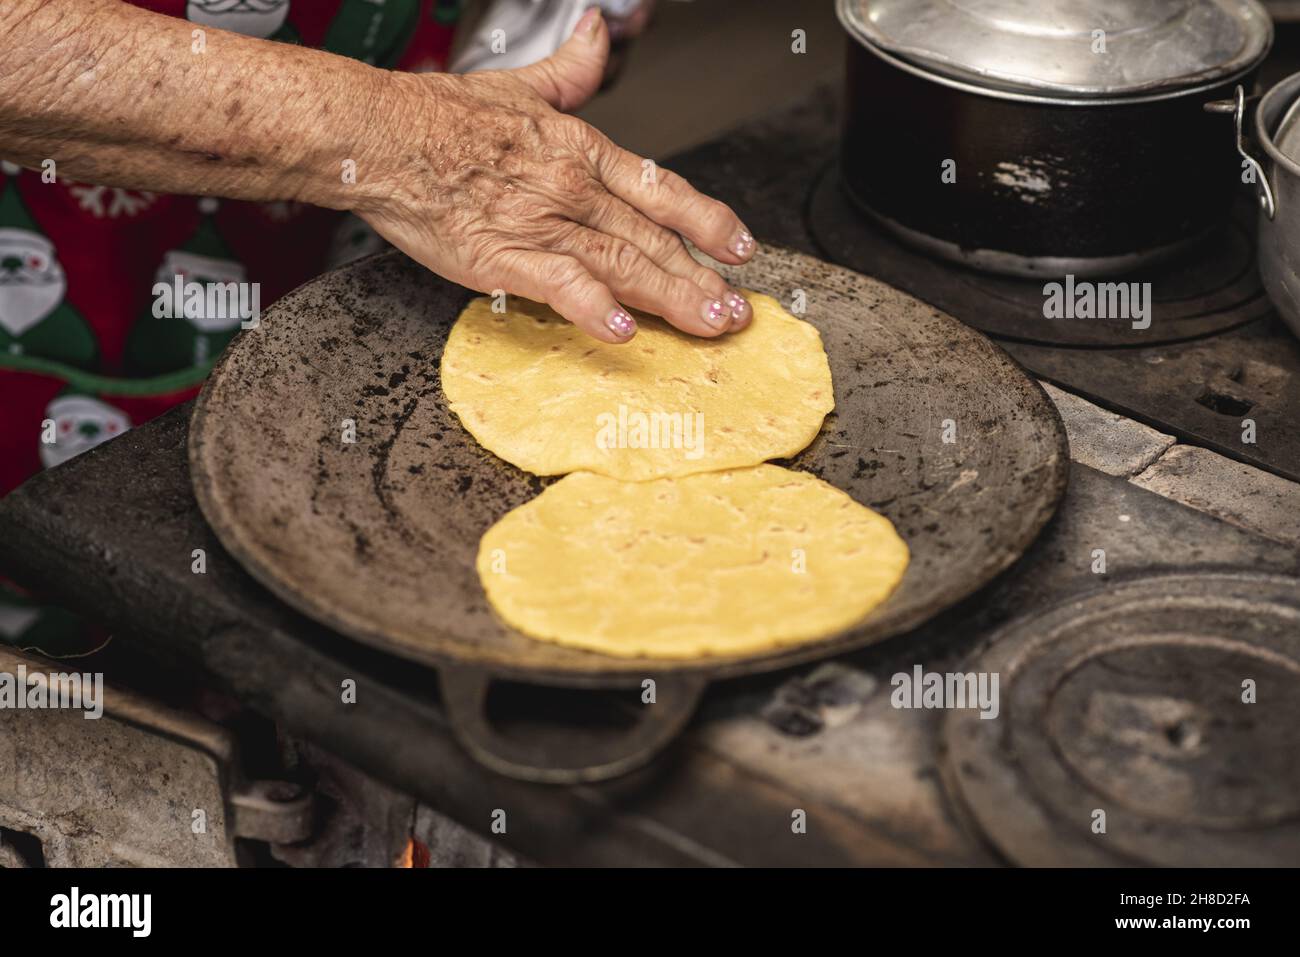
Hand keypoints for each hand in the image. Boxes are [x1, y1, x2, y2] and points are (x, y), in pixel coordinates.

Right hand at [358, 8, 755, 343]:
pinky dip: (594, 305)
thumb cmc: (440, 116)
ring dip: (672, 296)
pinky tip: (622, 329)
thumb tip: (597, 33)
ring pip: (623, 262)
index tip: (739, 246)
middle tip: (737, 311)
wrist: (381, 134)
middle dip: (702, 277)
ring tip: (708, 322)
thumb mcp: (520, 85)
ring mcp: (542, 223)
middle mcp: (572, 188)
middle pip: (653, 238)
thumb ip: (569, 70)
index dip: (708, 220)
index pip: (662, 189)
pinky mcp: (504, 255)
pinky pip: (560, 282)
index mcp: (580, 151)